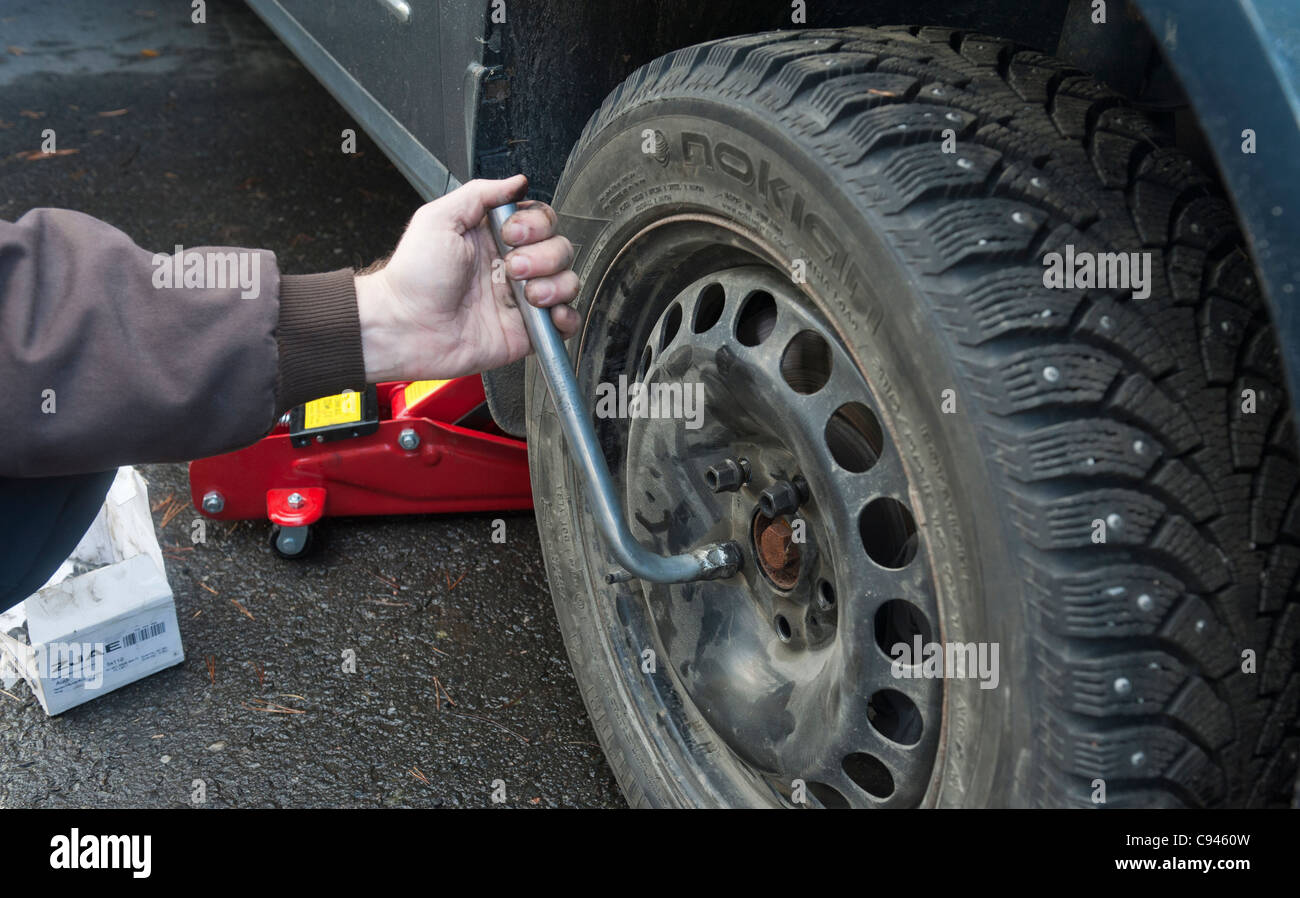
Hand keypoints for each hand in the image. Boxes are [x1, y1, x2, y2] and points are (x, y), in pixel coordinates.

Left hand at [354, 174, 580, 382]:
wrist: (405, 326)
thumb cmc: (414, 276)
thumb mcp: (439, 218)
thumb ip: (480, 193)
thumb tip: (516, 181)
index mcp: (494, 239)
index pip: (542, 221)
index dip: (536, 226)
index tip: (511, 234)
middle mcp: (512, 267)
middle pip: (560, 249)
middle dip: (544, 257)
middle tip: (512, 268)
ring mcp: (520, 300)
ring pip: (567, 283)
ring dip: (556, 285)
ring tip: (527, 294)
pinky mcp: (525, 332)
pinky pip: (565, 323)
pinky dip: (567, 317)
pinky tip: (548, 312)